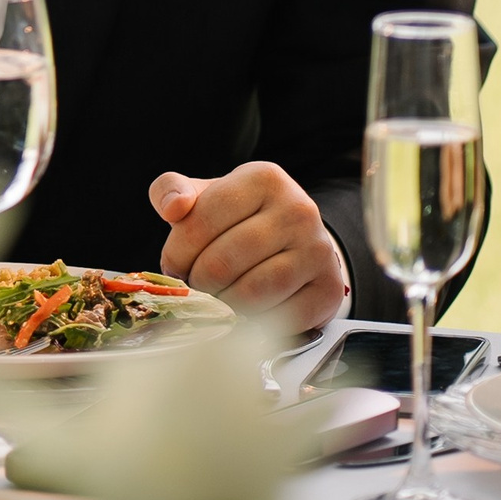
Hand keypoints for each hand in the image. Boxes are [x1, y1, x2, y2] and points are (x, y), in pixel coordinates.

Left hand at [150, 161, 348, 330]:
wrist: (293, 243)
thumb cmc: (237, 219)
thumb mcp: (204, 195)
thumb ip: (172, 190)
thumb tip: (172, 207)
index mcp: (263, 178)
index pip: (203, 218)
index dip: (178, 250)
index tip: (173, 264)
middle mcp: (298, 209)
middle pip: (225, 260)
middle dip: (199, 281)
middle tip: (195, 286)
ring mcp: (318, 249)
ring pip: (253, 291)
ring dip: (224, 303)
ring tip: (217, 297)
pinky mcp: (328, 288)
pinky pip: (280, 317)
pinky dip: (255, 321)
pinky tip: (247, 311)